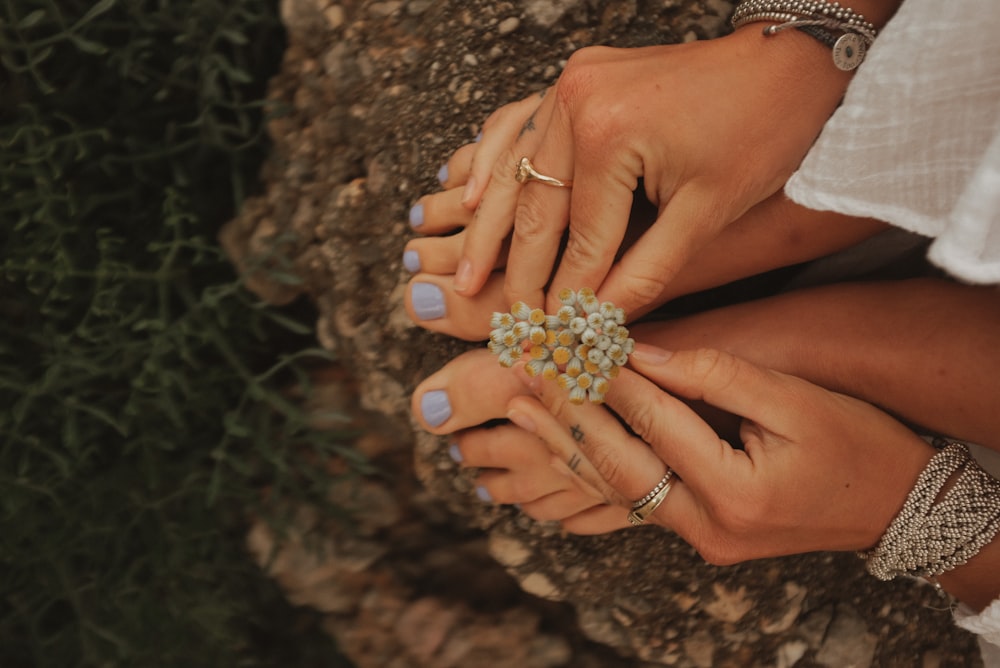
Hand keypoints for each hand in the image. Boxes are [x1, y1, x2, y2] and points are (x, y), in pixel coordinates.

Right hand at [454, 28, 855, 315]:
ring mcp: (569, 83)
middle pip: (534, 207)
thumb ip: (645, 271)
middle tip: (502, 321)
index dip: (566, 297)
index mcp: (609, 134)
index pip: (580, 239)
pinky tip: (470, 194)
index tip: (551, 338)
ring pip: (513, 169)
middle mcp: (574, 100)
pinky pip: (518, 124)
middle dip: (517, 271)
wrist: (787, 60)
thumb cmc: (761, 131)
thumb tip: (598, 320)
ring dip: (488, 226)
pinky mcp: (574, 77)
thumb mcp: (706, 214)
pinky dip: (494, 162)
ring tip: (463, 275)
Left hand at [507, 346, 935, 560]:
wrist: (899, 507)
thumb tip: (639, 352)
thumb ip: (714, 375)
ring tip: (518, 407)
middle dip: (567, 412)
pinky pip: (632, 504)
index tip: (569, 337)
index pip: (652, 421)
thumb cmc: (858, 442)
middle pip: (617, 464)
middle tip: (526, 369)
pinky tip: (557, 451)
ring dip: (567, 445)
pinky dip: (593, 473)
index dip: (608, 374)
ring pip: (615, 491)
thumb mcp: (793, 398)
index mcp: (736, 491)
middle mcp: (709, 528)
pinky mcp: (700, 537)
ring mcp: (702, 540)